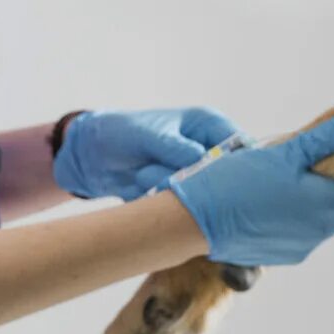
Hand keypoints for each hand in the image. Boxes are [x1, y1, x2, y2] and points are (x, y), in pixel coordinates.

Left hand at [53, 106, 243, 200]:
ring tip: (142, 173)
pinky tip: (140, 184)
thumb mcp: (147, 134)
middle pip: (222, 178)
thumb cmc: (123, 131)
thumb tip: (200, 159)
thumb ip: (175, 147)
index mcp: (209, 126)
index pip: (239, 147)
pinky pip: (178, 208)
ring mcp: (195, 176)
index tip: (202, 174)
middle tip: (159, 174)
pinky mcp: (181, 196)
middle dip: (189, 181)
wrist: (93, 156)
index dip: (231, 166)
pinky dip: (156, 200)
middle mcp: (209, 151)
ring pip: (198, 196)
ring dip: (166, 189)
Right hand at [168, 110, 333, 266]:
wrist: (194, 224)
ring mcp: (303, 245)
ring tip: (312, 177)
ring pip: (329, 220)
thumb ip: (324, 138)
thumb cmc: (234, 183)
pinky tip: (287, 199)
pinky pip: (308, 232)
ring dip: (326, 201)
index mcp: (324, 204)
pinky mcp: (285, 253)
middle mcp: (320, 230)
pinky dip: (306, 215)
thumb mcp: (280, 153)